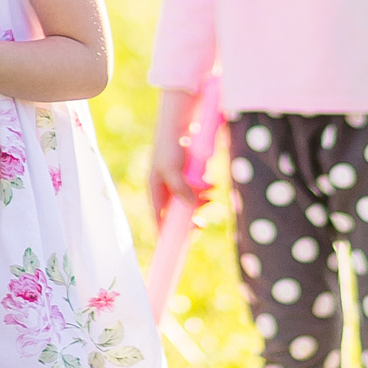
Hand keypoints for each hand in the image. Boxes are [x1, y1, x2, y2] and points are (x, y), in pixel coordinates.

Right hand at [146, 88, 213, 221]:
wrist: (181, 121)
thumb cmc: (171, 145)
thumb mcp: (171, 169)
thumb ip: (180, 189)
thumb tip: (191, 207)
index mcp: (155, 189)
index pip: (158, 218)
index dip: (166, 232)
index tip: (177, 245)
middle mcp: (166, 188)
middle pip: (177, 213)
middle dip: (190, 218)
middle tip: (201, 223)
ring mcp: (179, 181)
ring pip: (191, 202)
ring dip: (202, 202)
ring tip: (211, 197)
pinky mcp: (191, 174)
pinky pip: (199, 190)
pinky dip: (206, 190)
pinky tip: (212, 184)